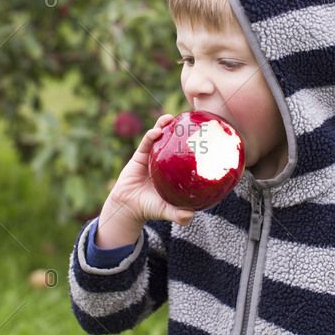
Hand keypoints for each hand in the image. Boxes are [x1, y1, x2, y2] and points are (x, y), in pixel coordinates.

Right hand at [96, 114, 194, 248]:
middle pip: (176, 140)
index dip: (196, 143)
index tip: (206, 134)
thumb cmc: (151, 207)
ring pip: (161, 136)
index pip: (189, 154)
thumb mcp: (166, 211)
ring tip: (170, 118)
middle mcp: (167, 160)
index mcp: (176, 170)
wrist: (128, 206)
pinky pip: (146, 142)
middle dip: (182, 128)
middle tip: (190, 119)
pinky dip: (151, 135)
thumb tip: (190, 216)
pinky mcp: (140, 154)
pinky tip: (157, 131)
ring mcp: (154, 155)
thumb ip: (178, 215)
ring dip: (165, 125)